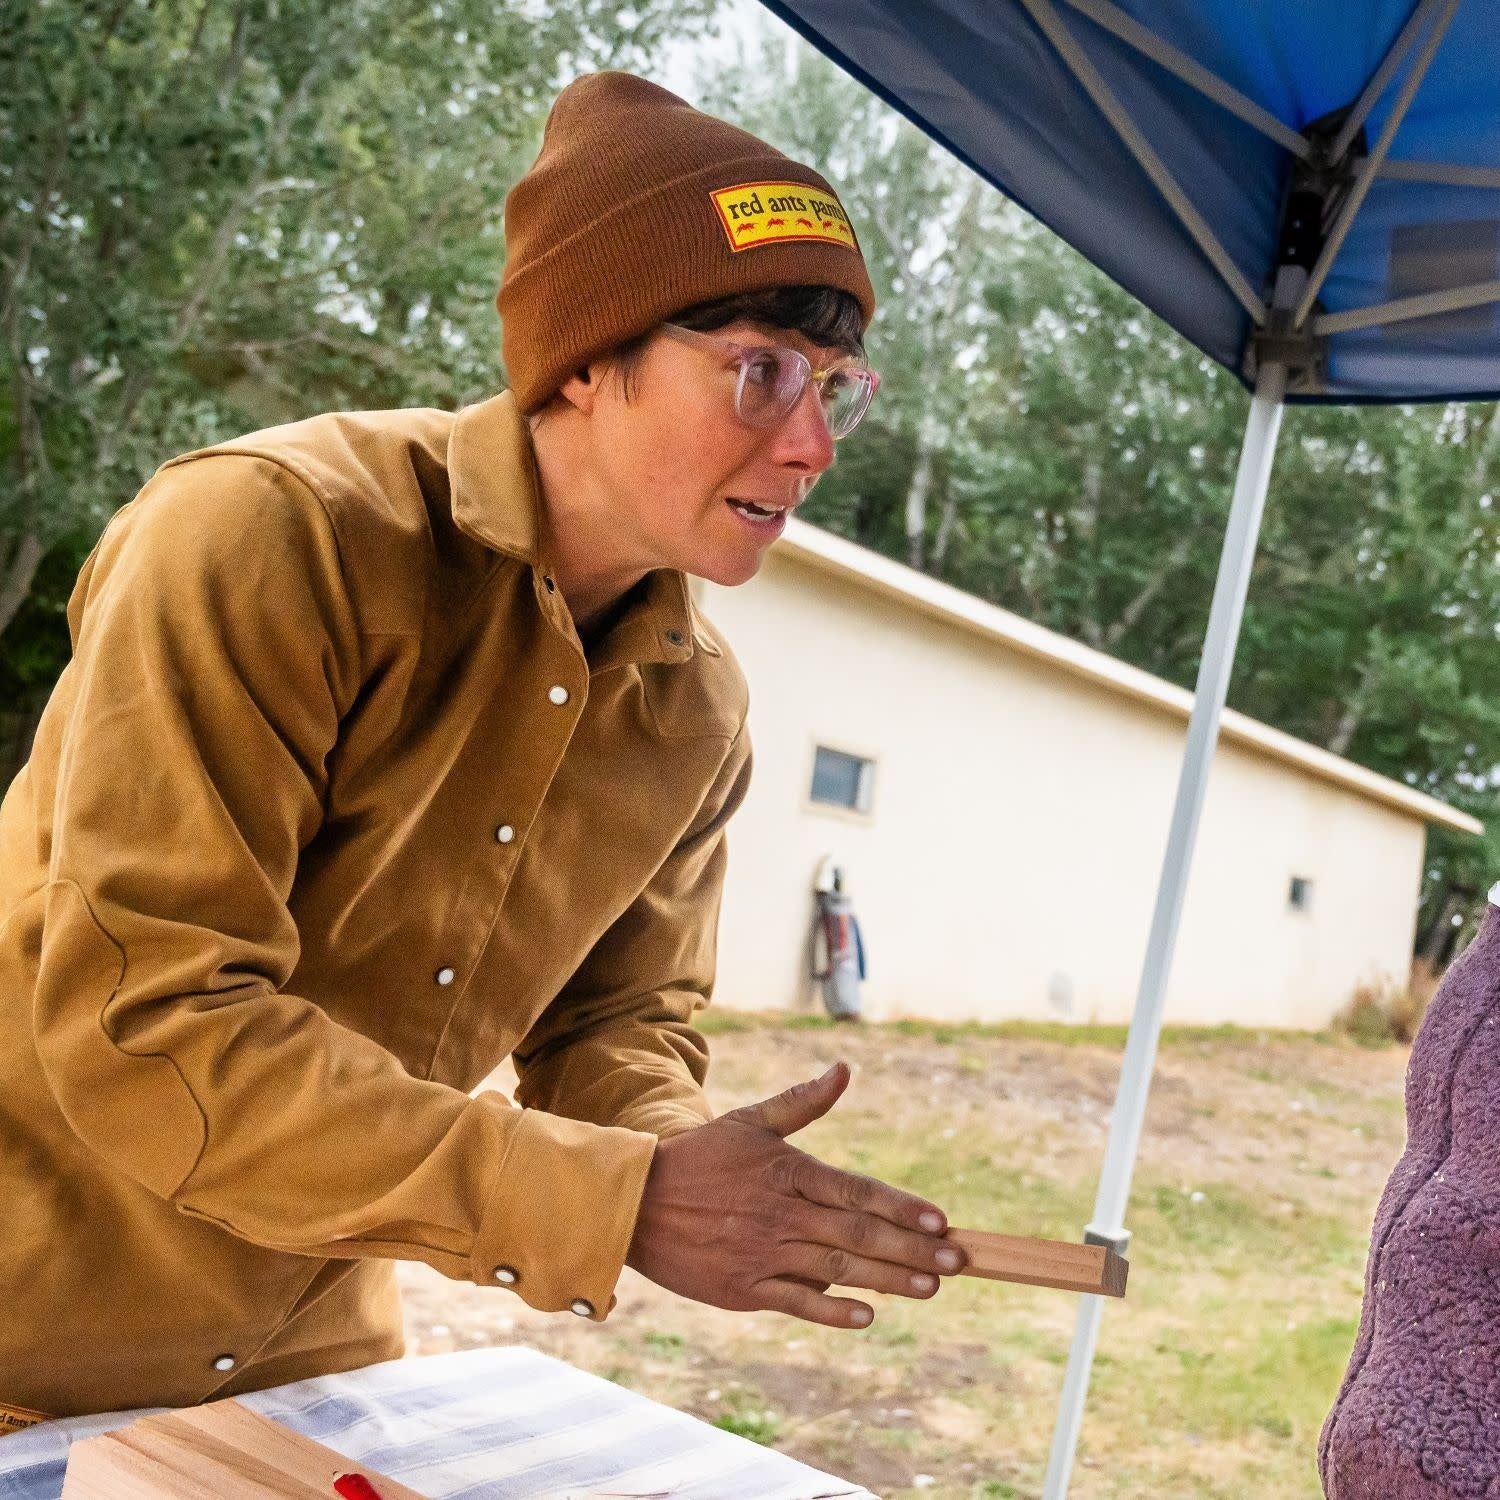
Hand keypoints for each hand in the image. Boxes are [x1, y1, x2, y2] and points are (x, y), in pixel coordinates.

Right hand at [624, 1061, 965, 1327]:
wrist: (636, 1202)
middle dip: (913, 1251)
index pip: (857, 1192)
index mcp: (787, 1172)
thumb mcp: (751, 1122)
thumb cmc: (700, 1156)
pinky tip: (867, 1316)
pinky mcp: (744, 1290)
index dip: (902, 1208)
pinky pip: (797, 1303)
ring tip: (930, 1288)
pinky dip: (834, 1311)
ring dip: (888, 1281)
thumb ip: (802, 1101)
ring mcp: (763, 1255)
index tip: (941, 1222)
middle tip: (957, 1263)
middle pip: (858, 1236)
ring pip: (837, 1271)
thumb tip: (845, 1070)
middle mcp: (781, 1215)